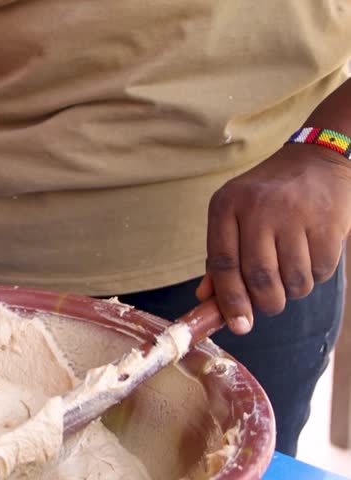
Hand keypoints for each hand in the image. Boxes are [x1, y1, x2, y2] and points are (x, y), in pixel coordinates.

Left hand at [196, 144, 350, 333]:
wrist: (315, 160)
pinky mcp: (329, 223)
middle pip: (259, 278)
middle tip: (267, 305)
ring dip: (291, 291)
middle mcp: (258, 209)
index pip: (223, 263)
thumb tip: (206, 300)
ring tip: (289, 272)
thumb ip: (220, 257)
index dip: (229, 300)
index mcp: (226, 206)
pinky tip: (309, 257)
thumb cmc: (265, 196)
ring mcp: (295, 215)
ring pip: (293, 281)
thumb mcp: (233, 215)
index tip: (238, 325)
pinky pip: (320, 272)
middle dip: (264, 304)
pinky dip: (314, 277)